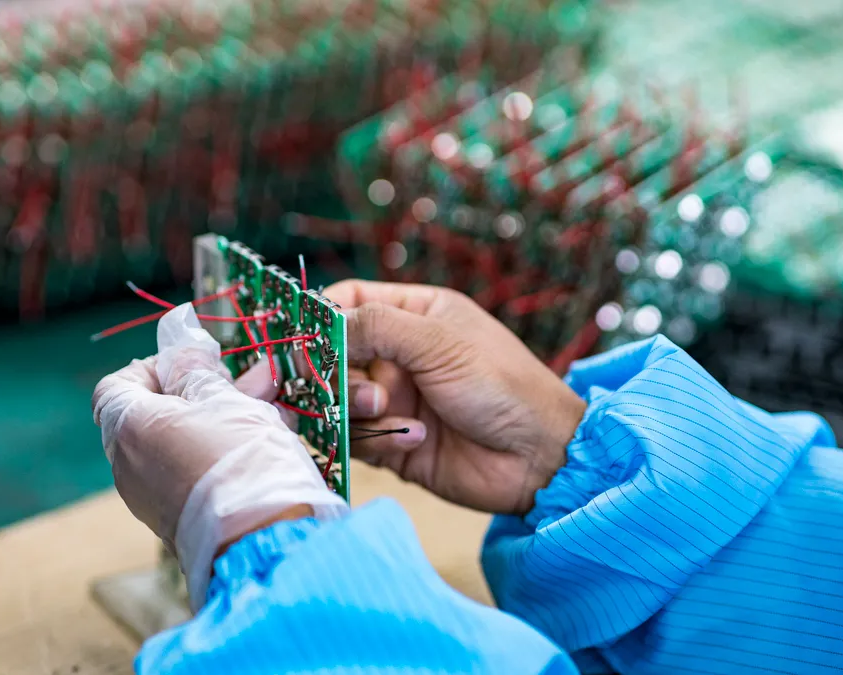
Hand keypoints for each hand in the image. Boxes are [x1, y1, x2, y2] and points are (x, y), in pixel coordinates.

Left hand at [92, 304, 346, 608]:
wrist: (265, 544)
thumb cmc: (242, 463)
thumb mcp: (225, 401)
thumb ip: (197, 371)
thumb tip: (180, 351)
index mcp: (129, 428)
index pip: (118, 385)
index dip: (155, 366)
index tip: (197, 364)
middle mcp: (129, 466)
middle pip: (154, 414)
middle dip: (204, 391)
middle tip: (250, 380)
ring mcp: (152, 499)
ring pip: (181, 444)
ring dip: (222, 420)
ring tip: (273, 408)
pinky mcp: (180, 521)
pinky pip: (193, 474)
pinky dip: (222, 454)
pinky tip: (268, 442)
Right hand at [324, 280, 586, 514]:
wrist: (539, 458)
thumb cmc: (502, 385)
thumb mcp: (439, 342)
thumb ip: (375, 326)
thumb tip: (318, 324)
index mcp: (415, 313)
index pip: (347, 302)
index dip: (320, 318)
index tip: (304, 339)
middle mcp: (399, 354)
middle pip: (332, 355)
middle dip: (333, 373)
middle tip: (354, 389)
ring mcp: (394, 399)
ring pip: (337, 400)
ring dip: (355, 409)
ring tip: (388, 414)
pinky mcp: (392, 443)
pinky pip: (355, 440)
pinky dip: (374, 441)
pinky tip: (411, 440)